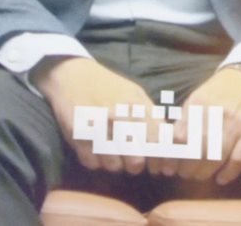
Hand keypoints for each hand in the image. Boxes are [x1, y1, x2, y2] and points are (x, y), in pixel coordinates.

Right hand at [36, 56, 154, 174]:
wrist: (73, 75)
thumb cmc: (109, 86)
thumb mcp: (136, 94)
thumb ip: (152, 117)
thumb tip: (167, 143)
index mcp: (137, 107)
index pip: (156, 144)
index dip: (159, 160)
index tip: (155, 166)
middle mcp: (119, 118)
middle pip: (135, 162)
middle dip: (134, 165)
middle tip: (130, 159)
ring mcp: (97, 127)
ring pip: (113, 166)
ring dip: (114, 164)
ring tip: (111, 153)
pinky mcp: (77, 135)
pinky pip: (92, 163)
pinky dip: (95, 161)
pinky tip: (95, 150)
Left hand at [165, 67, 240, 184]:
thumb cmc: (221, 91)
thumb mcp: (198, 97)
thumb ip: (185, 118)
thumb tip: (168, 144)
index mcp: (198, 104)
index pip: (180, 137)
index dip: (173, 157)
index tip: (170, 168)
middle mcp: (216, 114)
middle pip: (197, 150)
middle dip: (187, 168)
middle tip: (184, 174)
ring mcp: (236, 124)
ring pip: (216, 157)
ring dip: (204, 172)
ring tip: (199, 177)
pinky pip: (239, 159)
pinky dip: (229, 173)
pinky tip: (221, 179)